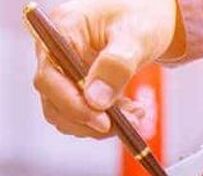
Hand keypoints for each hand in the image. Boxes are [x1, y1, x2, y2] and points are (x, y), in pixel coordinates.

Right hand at [32, 0, 181, 138]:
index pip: (50, 78)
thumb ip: (116, 65)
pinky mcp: (77, 86)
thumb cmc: (141, 18)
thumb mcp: (136, 37)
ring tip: (136, 114)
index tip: (104, 122)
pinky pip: (83, 115)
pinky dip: (107, 121)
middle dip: (92, 121)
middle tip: (131, 122)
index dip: (73, 106)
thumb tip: (96, 101)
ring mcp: (64, 72)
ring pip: (67, 115)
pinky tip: (131, 111)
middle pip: (54, 103)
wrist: (147, 17)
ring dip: (102, 125)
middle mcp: (55, 53)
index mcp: (62, 31)